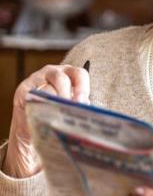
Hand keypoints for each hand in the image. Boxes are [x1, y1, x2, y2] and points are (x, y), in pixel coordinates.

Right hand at [3, 64, 89, 178]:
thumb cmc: (55, 111)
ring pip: (46, 88)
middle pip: (62, 79)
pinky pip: (32, 96)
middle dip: (67, 95)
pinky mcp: (23, 89)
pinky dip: (39, 106)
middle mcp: (53, 72)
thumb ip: (77, 103)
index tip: (81, 102)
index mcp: (69, 73)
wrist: (31, 123)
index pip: (79, 74)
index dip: (82, 87)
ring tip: (57, 114)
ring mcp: (36, 78)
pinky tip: (43, 116)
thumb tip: (85, 107)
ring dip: (53, 102)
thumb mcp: (69, 105)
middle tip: (69, 109)